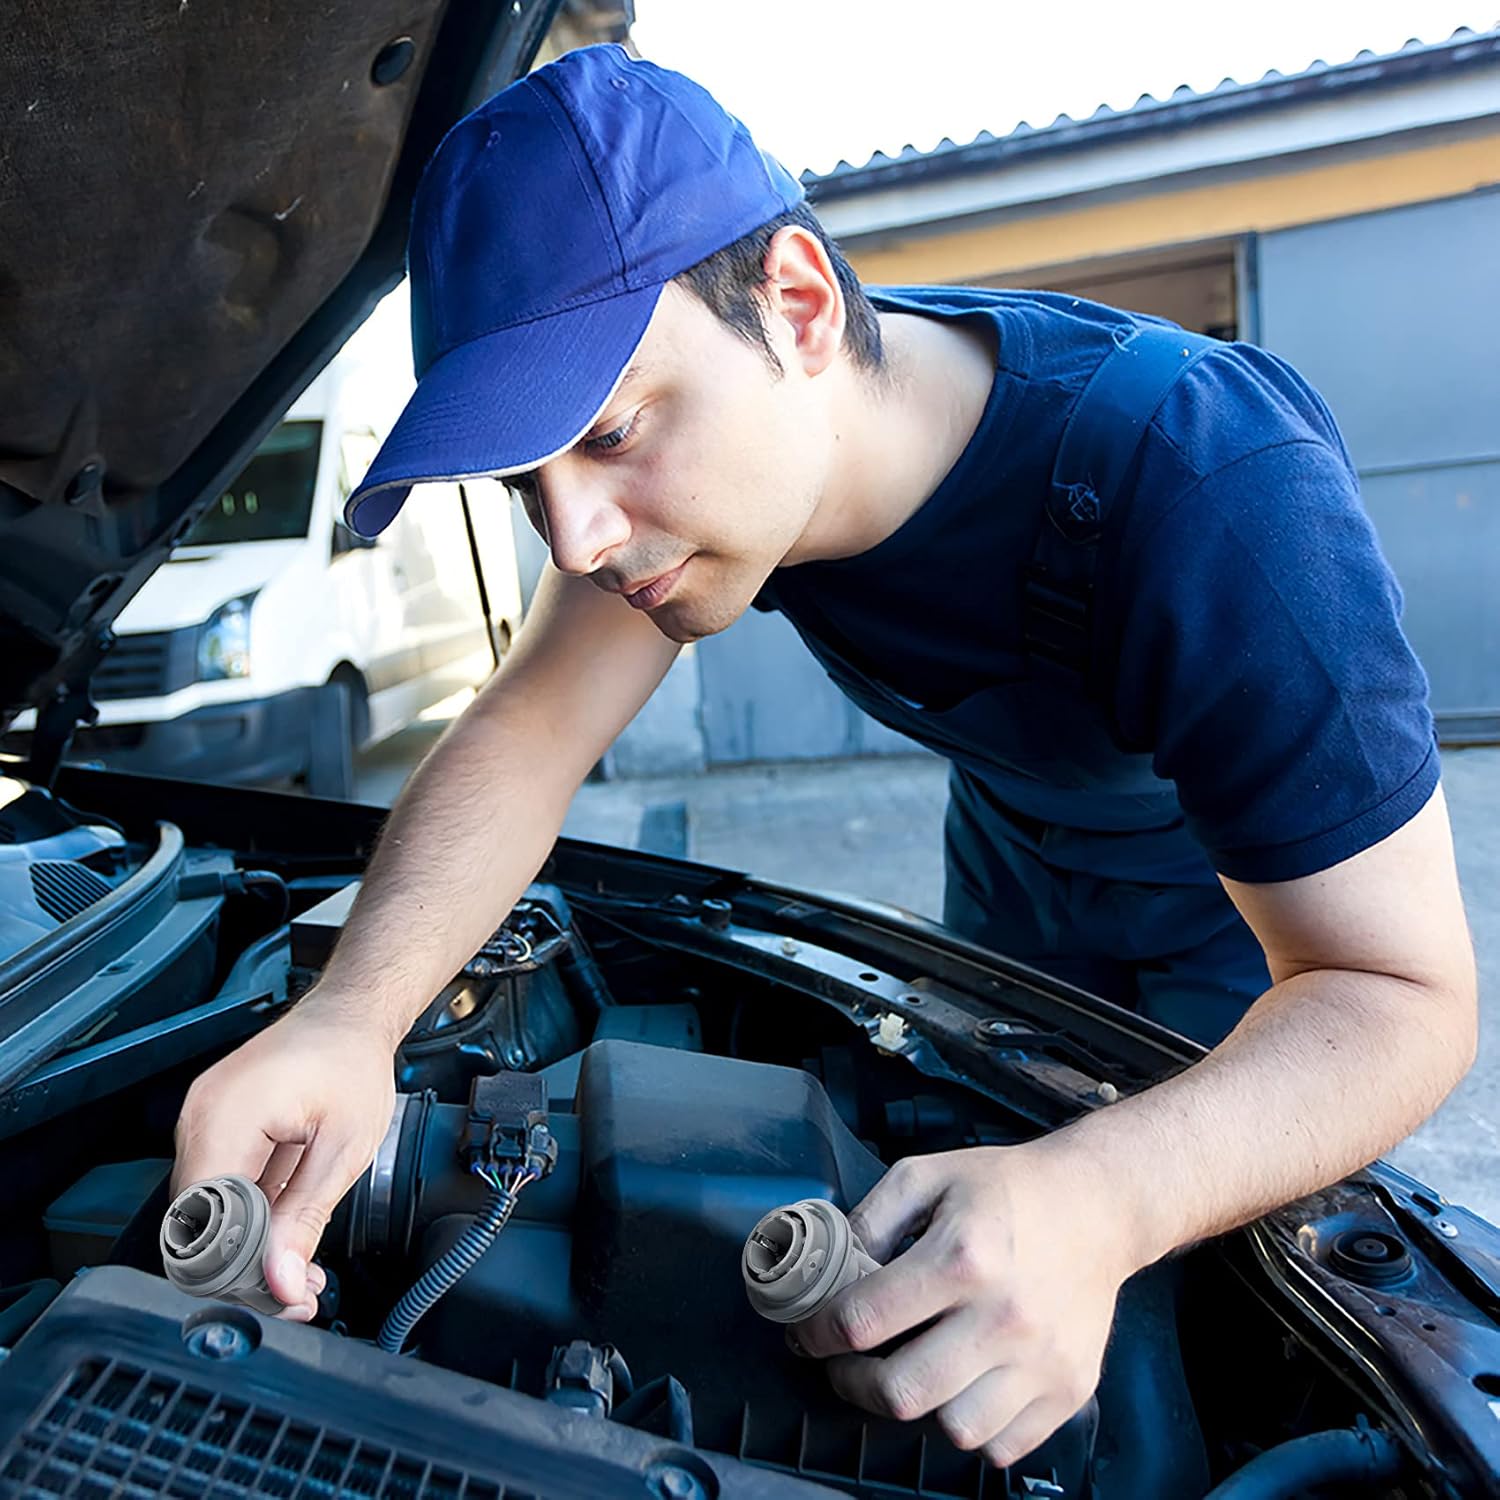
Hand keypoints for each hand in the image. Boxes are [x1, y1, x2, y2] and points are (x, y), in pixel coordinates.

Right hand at [172, 998, 397, 1320]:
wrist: (349, 1015)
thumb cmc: (350, 1062)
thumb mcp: (343, 1148)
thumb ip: (306, 1217)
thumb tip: (279, 1282)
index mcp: (225, 1120)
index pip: (203, 1224)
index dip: (238, 1269)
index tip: (280, 1294)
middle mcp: (199, 1119)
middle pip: (199, 1222)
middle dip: (247, 1265)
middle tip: (296, 1290)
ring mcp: (201, 1121)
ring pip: (208, 1210)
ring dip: (251, 1244)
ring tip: (299, 1266)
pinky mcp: (213, 1126)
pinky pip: (219, 1184)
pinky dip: (250, 1215)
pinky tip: (285, 1231)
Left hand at [792, 1142, 1135, 1468]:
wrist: (1098, 1205)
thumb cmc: (1009, 1188)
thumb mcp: (928, 1175)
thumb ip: (871, 1219)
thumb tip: (831, 1268)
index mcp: (964, 1256)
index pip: (865, 1321)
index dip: (818, 1334)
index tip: (807, 1334)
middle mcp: (1005, 1316)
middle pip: (902, 1391)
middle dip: (853, 1383)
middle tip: (845, 1364)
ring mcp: (1042, 1360)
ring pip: (953, 1429)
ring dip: (917, 1408)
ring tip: (908, 1374)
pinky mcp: (1071, 1388)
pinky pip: (1004, 1446)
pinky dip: (972, 1429)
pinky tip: (959, 1389)